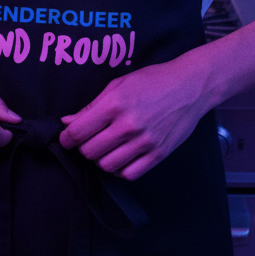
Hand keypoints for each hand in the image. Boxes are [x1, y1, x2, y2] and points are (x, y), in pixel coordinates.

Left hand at [59, 48, 213, 180]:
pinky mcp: (158, 155)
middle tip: (87, 139)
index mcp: (115, 104)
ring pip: (107, 166)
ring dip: (100, 158)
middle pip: (90, 151)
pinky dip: (120, 169)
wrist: (189, 86)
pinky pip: (129, 174)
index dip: (66, 138)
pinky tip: (121, 155)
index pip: (78, 131)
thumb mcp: (118, 84)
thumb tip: (67, 122)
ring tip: (105, 146)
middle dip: (83, 147)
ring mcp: (145, 142)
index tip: (65, 138)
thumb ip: (91, 106)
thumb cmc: (151, 80)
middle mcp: (128, 125)